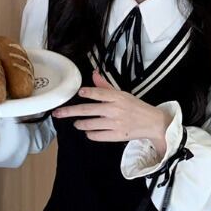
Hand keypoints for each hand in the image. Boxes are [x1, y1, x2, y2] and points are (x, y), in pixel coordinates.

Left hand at [53, 70, 170, 154]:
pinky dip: (90, 134)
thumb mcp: (122, 94)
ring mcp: (116, 124)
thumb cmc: (136, 107)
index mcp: (117, 97)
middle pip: (88, 110)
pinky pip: (97, 136)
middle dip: (70, 112)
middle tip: (58, 113)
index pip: (99, 93)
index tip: (78, 92)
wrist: (152, 123)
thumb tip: (93, 74)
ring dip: (80, 124)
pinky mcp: (117, 136)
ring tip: (77, 123)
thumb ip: (105, 86)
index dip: (88, 92)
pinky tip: (89, 131)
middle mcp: (115, 110)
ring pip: (90, 124)